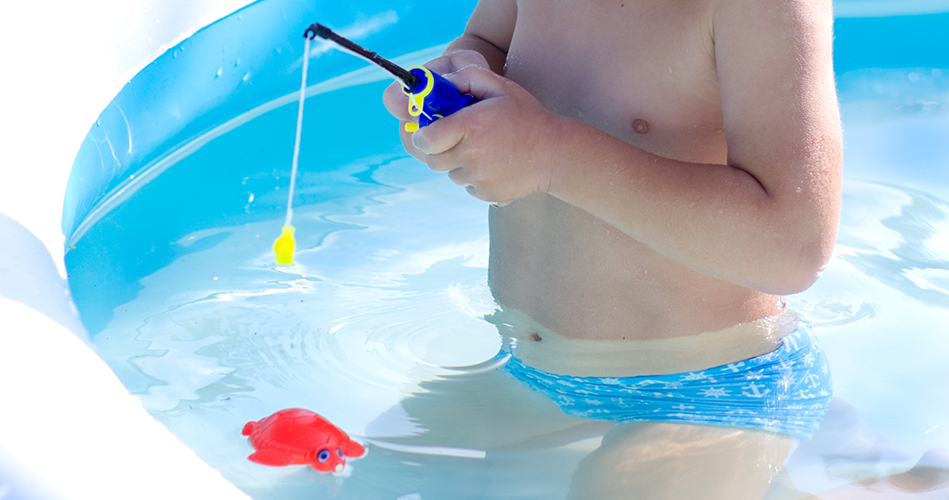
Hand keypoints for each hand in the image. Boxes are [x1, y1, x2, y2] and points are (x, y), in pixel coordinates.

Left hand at [383, 54, 561, 205]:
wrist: (556, 154)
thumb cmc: (527, 116)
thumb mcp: (500, 87)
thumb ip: (467, 77)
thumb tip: (441, 83)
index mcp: (469, 127)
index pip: (424, 138)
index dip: (423, 134)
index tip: (431, 130)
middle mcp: (470, 156)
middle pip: (433, 159)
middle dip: (438, 149)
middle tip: (456, 139)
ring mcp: (478, 179)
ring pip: (450, 174)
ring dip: (458, 163)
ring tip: (482, 150)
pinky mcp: (486, 195)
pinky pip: (467, 187)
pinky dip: (474, 178)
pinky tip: (493, 165)